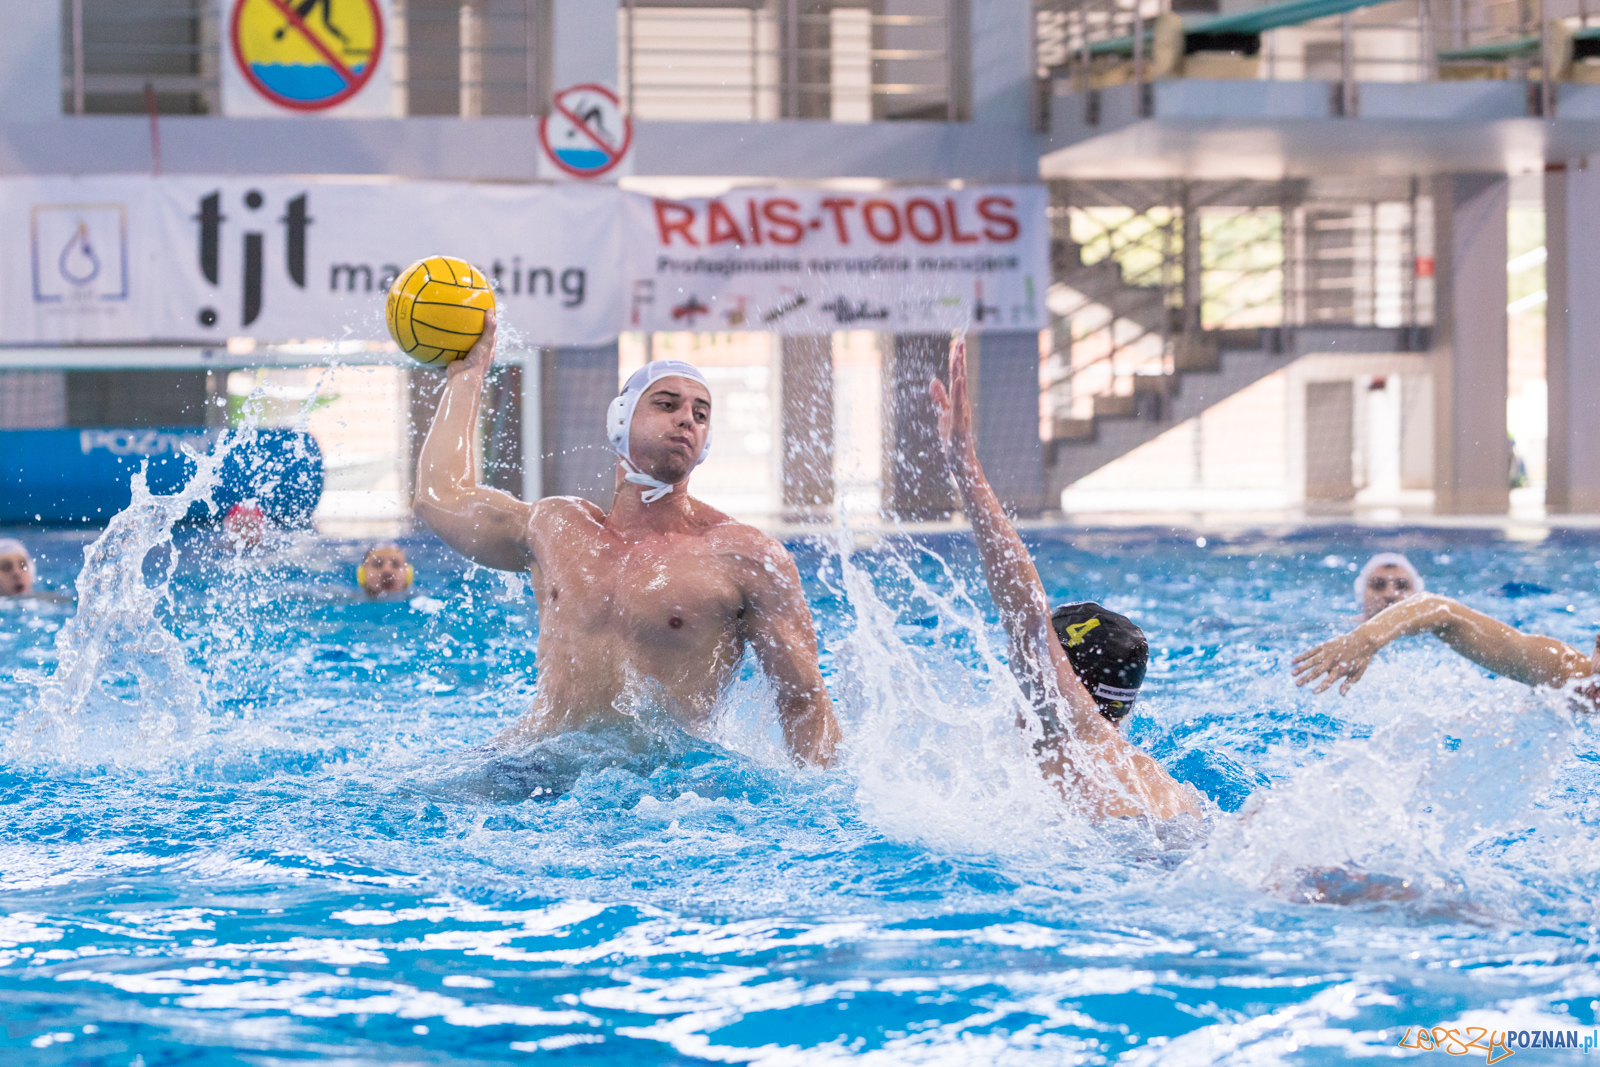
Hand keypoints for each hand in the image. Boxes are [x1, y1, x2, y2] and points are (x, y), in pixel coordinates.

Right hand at [447, 306, 496, 380]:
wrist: (463, 379)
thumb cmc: (477, 362)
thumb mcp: (486, 342)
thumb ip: (489, 328)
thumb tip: (490, 310)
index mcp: (487, 353)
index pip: (491, 336)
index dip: (489, 325)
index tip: (484, 313)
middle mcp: (477, 357)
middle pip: (475, 341)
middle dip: (471, 331)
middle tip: (465, 316)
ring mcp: (465, 360)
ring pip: (460, 347)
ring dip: (455, 339)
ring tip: (448, 324)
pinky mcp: (453, 363)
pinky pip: (446, 352)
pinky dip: (441, 346)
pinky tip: (435, 336)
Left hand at [928, 334, 975, 467]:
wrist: (962, 463)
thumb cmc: (954, 440)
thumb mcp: (943, 416)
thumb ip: (940, 398)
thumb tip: (934, 380)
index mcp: (958, 402)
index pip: (958, 377)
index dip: (957, 360)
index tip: (958, 342)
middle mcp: (962, 405)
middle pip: (961, 379)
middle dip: (960, 360)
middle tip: (961, 341)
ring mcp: (962, 415)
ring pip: (961, 390)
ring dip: (960, 372)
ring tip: (958, 356)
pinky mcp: (960, 426)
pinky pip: (958, 406)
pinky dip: (958, 393)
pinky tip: (958, 380)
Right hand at [1291, 631, 1377, 694]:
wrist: (1363, 639)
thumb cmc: (1361, 658)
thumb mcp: (1358, 672)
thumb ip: (1349, 683)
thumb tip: (1342, 694)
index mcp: (1341, 669)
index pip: (1329, 681)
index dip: (1321, 687)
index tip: (1313, 692)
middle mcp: (1332, 661)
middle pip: (1317, 671)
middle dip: (1306, 678)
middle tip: (1297, 684)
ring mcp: (1327, 652)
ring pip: (1311, 661)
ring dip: (1301, 668)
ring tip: (1292, 674)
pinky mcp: (1324, 646)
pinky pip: (1310, 652)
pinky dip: (1301, 656)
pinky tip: (1292, 661)